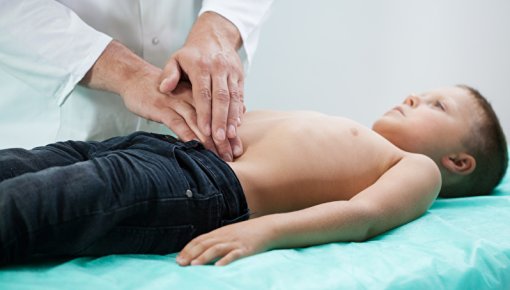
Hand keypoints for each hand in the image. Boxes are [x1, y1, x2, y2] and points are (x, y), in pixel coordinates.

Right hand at [80, 40, 227, 152]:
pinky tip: (195, 146)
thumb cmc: (163, 89)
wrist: (135, 77)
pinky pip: (176, 123)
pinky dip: (187, 134)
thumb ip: (205, 104)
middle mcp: (190, 97)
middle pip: (211, 119)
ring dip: (208, 141)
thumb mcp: (186, 93)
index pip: (218, 113)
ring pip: (197, 123)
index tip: (237, 148)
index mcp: (199, 93)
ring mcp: (175, 103)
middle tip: (232, 156)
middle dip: (222, 139)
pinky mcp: (161, 108)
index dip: (228, 131)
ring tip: (218, 156)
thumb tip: (229, 115)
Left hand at [159, 12, 244, 160]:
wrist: (215, 35)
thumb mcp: (176, 58)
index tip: (204, 130)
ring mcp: (231, 72)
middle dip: (220, 120)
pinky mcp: (240, 75)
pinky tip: (237, 125)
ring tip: (230, 136)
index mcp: (201, 66)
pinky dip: (239, 111)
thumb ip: (169, 74)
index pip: (203, 93)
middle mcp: (218, 68)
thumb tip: (164, 88)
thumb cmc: (192, 53)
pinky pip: (241, 95)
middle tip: (219, 139)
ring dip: (232, 119)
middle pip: (221, 98)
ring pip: (234, 98)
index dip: (204, 113)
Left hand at [176, 218, 273, 265]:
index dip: (188, 249)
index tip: (178, 258)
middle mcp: (225, 236)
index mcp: (220, 232)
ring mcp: (235, 242)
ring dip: (204, 257)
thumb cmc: (248, 232)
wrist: (268, 228)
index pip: (199, 240)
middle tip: (180, 264)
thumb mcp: (230, 233)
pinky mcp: (246, 249)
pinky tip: (218, 267)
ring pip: (216, 248)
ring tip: (194, 265)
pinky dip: (225, 260)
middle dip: (191, 254)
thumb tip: (202, 250)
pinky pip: (234, 254)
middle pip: (205, 244)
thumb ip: (217, 240)